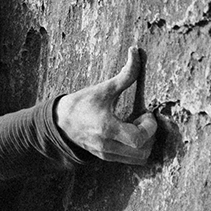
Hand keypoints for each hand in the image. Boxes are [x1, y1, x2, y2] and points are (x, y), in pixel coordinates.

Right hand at [55, 47, 157, 163]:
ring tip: (136, 127)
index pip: (138, 139)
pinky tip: (129, 132)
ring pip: (138, 159)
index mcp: (107, 129)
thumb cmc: (82, 104)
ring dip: (144, 144)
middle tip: (143, 120)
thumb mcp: (104, 88)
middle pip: (142, 153)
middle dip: (149, 136)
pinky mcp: (106, 157)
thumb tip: (136, 51)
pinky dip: (136, 148)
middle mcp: (107, 146)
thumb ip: (125, 74)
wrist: (60, 122)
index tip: (145, 114)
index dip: (149, 127)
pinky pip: (130, 159)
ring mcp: (106, 154)